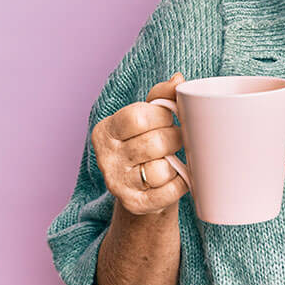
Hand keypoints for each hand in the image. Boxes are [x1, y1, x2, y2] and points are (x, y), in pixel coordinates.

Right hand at [91, 72, 189, 214]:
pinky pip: (168, 192)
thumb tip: (178, 80)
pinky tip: (176, 177)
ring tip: (173, 159)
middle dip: (175, 138)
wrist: (141, 187)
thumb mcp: (147, 116)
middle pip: (154, 143)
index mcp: (105, 131)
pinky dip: (180, 184)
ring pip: (160, 170)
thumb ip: (161, 95)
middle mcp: (105, 158)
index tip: (169, 117)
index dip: (162, 115)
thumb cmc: (146, 142)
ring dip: (175, 163)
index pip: (138, 116)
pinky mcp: (133, 204)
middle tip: (177, 139)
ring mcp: (117, 184)